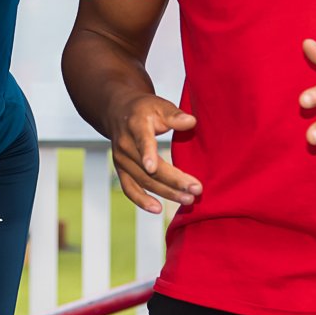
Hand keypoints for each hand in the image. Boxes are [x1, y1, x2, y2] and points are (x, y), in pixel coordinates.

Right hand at [107, 93, 200, 213]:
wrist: (118, 111)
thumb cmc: (145, 109)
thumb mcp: (160, 105)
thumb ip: (174, 115)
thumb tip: (191, 122)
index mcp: (136, 125)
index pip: (142, 141)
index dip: (147, 154)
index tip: (153, 167)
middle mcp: (125, 144)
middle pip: (148, 168)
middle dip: (173, 181)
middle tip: (196, 189)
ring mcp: (121, 159)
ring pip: (143, 181)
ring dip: (165, 193)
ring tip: (188, 200)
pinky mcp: (121, 170)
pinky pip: (130, 188)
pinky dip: (142, 200)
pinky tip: (158, 209)